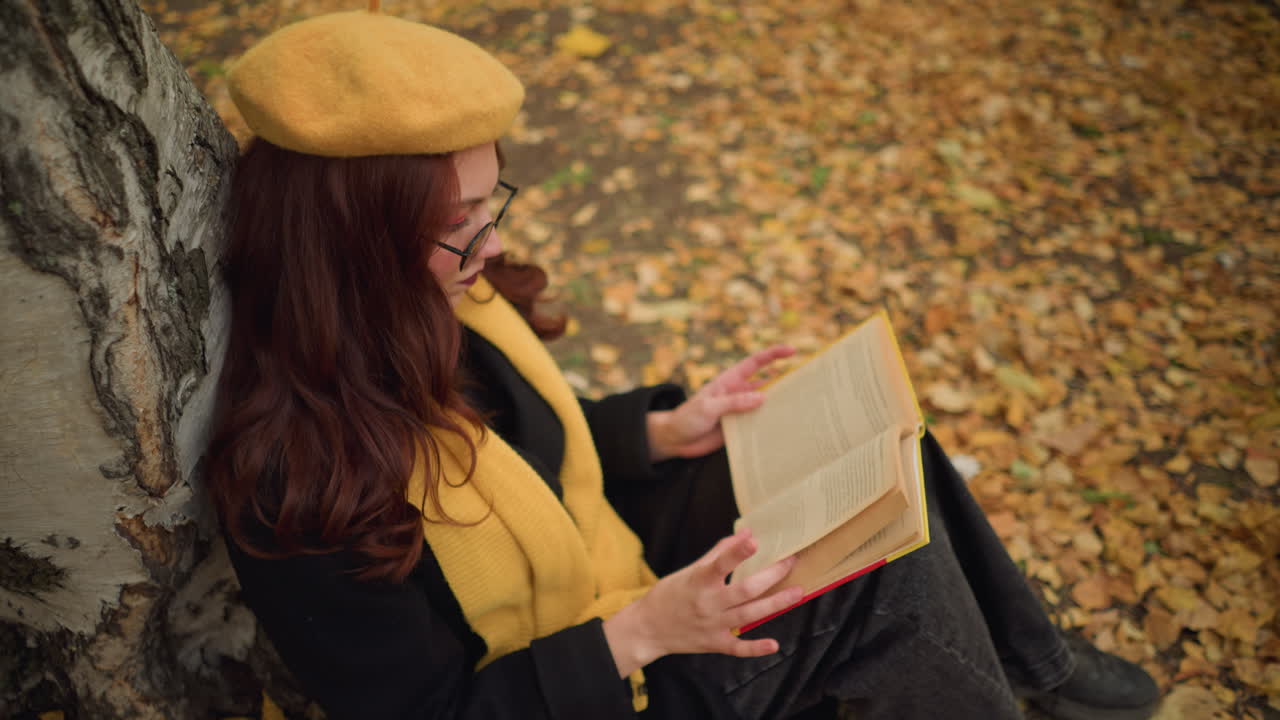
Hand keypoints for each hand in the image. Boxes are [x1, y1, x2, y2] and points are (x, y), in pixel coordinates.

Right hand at [603, 529, 801, 676]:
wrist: (648, 629)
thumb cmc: (670, 594)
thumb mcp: (689, 571)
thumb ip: (718, 554)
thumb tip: (745, 535)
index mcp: (698, 581)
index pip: (720, 564)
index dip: (736, 552)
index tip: (753, 540)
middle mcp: (707, 603)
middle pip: (744, 591)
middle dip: (771, 576)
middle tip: (791, 562)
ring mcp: (712, 625)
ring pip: (748, 615)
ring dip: (775, 604)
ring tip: (797, 593)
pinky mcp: (714, 644)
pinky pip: (737, 648)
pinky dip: (755, 647)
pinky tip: (774, 644)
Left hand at [647, 345, 795, 461]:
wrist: (675, 440)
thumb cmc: (687, 418)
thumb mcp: (708, 408)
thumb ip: (733, 402)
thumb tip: (763, 397)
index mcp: (730, 381)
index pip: (755, 363)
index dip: (774, 354)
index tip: (793, 350)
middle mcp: (739, 394)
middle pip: (767, 385)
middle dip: (786, 382)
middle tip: (809, 384)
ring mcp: (741, 411)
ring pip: (766, 406)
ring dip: (781, 407)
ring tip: (803, 409)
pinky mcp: (740, 428)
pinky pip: (759, 425)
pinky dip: (771, 426)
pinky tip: (785, 431)